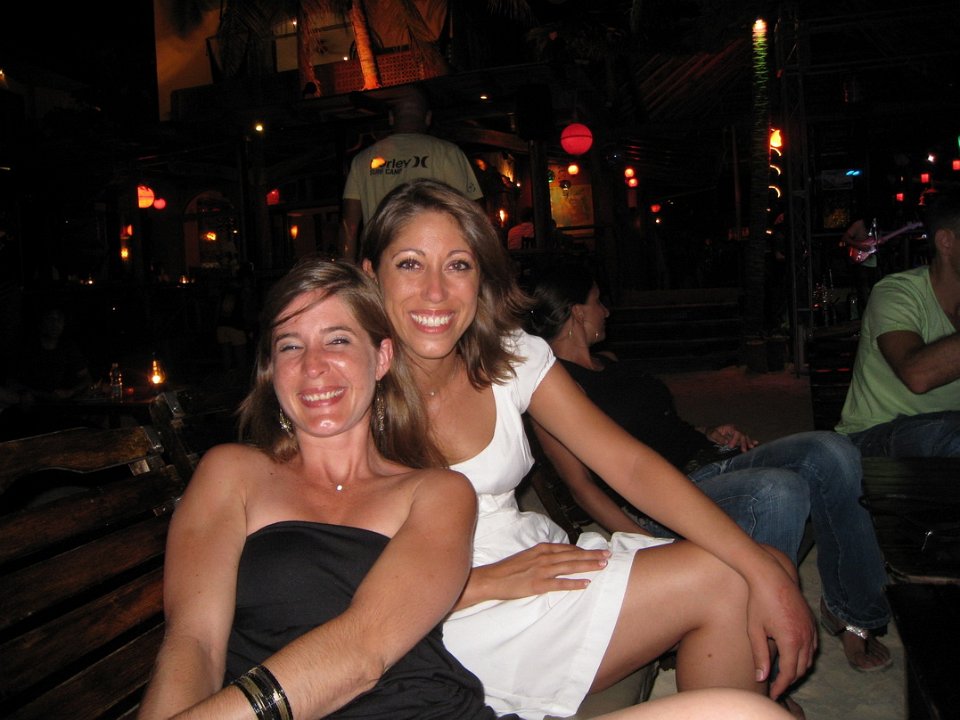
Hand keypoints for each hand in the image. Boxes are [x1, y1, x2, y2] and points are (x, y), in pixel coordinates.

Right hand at [471, 543, 610, 600]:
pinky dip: (574, 583)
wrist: (491, 579)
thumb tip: (558, 558)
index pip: (567, 549)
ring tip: (603, 566)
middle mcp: (544, 557)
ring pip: (570, 566)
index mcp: (541, 549)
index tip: (597, 551)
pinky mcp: (538, 584)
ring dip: (588, 565)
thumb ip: (543, 556)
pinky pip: (560, 583)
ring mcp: (542, 570)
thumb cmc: (508, 569)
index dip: (584, 550)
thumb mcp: (527, 557)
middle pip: (573, 555)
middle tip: (608, 556)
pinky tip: (586, 583)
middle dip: (592, 555)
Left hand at [705, 424, 757, 452]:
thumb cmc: (711, 433)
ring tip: (751, 447)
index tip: (730, 446)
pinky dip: (750, 441)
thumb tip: (726, 441)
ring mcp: (737, 433)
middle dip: (744, 442)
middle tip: (744, 450)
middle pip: (742, 435)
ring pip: (745, 437)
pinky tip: (756, 443)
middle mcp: (735, 430)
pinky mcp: (738, 438)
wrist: (711, 433)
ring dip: (748, 442)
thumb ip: (719, 438)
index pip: (736, 432)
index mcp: (730, 427)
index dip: (735, 439)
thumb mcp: (713, 434)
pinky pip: (745, 439)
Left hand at [745, 548, 816, 699]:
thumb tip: (762, 677)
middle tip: (776, 685)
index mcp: (791, 640)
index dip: (781, 686)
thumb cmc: (759, 601)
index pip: (789, 673)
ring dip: (798, 668)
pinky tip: (793, 655)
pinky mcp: (811, 621)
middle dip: (789, 679)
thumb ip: (760, 655)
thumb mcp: (754, 630)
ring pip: (809, 658)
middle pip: (802, 668)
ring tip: (783, 673)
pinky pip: (813, 645)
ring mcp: (811, 628)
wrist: (771, 576)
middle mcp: (805, 636)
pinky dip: (805, 655)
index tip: (773, 693)